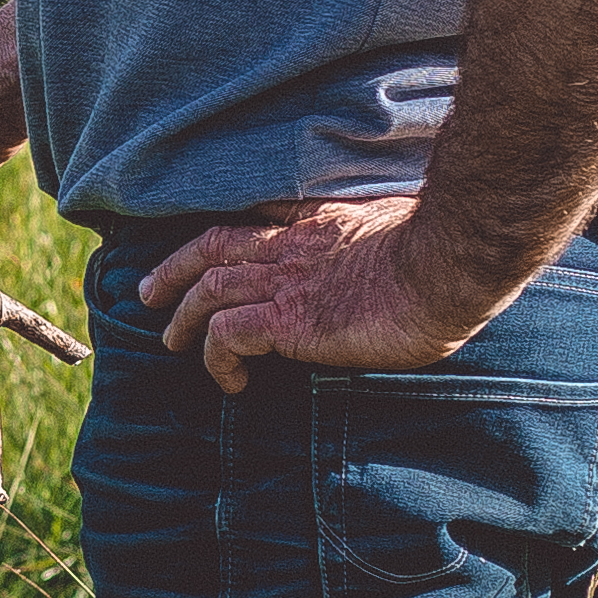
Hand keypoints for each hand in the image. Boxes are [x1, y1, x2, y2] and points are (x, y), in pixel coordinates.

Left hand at [137, 195, 493, 391]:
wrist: (447, 270)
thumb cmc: (445, 259)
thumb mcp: (407, 231)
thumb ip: (385, 239)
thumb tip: (397, 257)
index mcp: (321, 220)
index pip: (257, 216)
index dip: (223, 232)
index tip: (202, 249)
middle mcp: (294, 244)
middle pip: (213, 245)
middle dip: (174, 268)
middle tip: (149, 291)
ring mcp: (286, 279)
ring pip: (209, 289)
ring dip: (183, 317)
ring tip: (170, 342)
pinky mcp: (286, 319)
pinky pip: (227, 336)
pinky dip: (215, 357)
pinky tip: (228, 381)